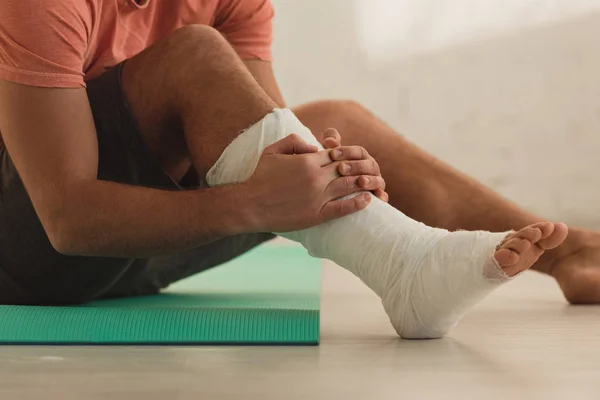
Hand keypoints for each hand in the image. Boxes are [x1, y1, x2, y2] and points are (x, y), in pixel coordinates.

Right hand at [244, 134, 384, 231]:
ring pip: (348, 186)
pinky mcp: (315, 215)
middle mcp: (315, 177)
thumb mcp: (272, 151)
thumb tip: (314, 146)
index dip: (349, 154)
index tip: (356, 157)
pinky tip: (367, 200)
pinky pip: (342, 208)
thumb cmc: (259, 177)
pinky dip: (357, 203)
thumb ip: (294, 141)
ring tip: (376, 183)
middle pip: (347, 168)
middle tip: (373, 169)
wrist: (248, 205)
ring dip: (365, 183)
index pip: (336, 154)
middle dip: (362, 167)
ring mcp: (317, 197)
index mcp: (307, 160)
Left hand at [319, 128, 388, 201]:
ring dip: (371, 180)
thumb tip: (330, 141)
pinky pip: (382, 196)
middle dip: (356, 166)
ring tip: (361, 181)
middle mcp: (371, 169)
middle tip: (341, 168)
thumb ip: (330, 143)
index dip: (347, 152)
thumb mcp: (329, 156)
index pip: (358, 152)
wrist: (330, 190)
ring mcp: (375, 182)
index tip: (332, 154)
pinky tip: (378, 197)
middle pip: (369, 165)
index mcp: (361, 157)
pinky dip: (382, 196)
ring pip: (378, 179)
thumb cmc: (330, 169)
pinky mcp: (376, 196)